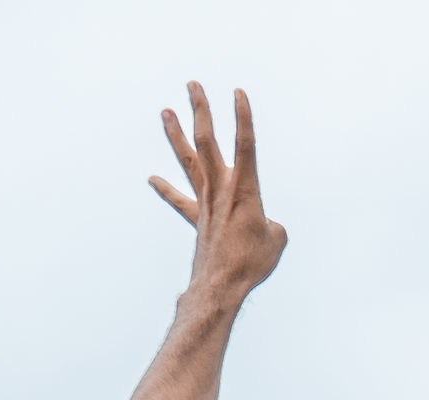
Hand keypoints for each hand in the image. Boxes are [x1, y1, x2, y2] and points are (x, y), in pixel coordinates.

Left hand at [153, 83, 286, 305]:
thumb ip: (270, 223)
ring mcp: (204, 201)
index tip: (237, 92)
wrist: (220, 284)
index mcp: (245, 189)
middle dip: (201, 110)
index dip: (243, 117)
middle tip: (192, 85)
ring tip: (165, 111)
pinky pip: (179, 199)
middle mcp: (220, 188)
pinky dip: (166, 189)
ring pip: (188, 159)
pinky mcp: (196, 218)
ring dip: (176, 133)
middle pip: (207, 140)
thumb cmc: (252, 263)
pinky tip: (152, 178)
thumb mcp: (277, 238)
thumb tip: (262, 225)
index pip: (245, 144)